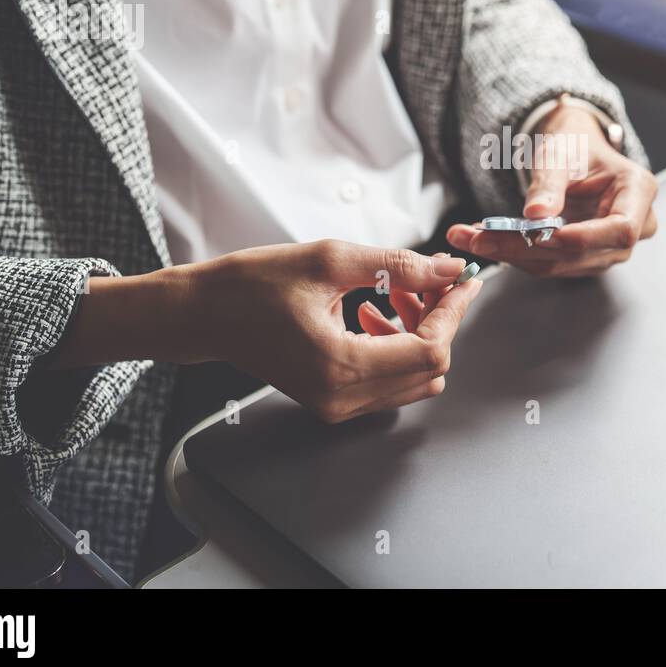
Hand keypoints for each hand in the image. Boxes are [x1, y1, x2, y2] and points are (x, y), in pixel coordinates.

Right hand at [50, 240, 481, 423]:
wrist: (202, 315)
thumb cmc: (251, 286)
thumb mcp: (328, 260)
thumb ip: (396, 265)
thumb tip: (448, 268)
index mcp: (341, 366)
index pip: (429, 349)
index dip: (453, 312)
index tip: (463, 281)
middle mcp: (342, 398)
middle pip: (429, 367)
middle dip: (436, 319)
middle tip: (424, 278)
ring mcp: (337, 406)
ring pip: (414, 377)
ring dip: (418, 331)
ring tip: (395, 289)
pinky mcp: (332, 401)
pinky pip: (388, 381)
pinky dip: (396, 344)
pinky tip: (374, 310)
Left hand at [447, 104, 657, 276]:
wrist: (574, 152)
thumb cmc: (575, 146)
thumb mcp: (559, 153)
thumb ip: (549, 183)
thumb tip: (536, 215)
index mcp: (638, 191)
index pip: (620, 228)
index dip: (581, 238)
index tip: (539, 235)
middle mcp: (634, 225)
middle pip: (585, 252)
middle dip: (528, 248)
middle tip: (480, 237)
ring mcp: (610, 246)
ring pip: (564, 264)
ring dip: (515, 255)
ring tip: (472, 237)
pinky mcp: (586, 257)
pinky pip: (552, 264)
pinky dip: (518, 254)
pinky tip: (488, 241)